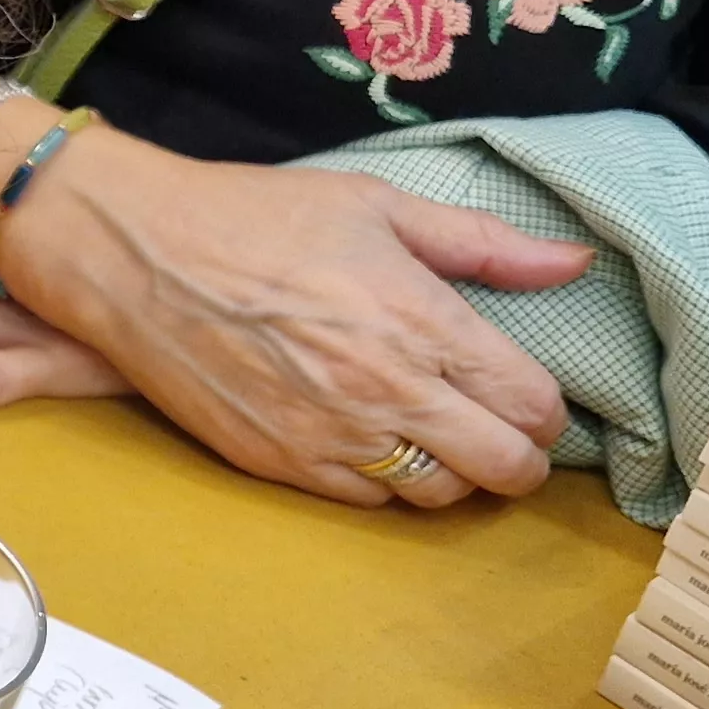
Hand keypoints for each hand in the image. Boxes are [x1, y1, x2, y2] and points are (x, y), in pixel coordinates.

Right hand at [0, 123, 589, 507]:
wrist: (134, 254)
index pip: (532, 404)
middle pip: (502, 467)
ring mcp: (330, 437)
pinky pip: (366, 503)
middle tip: (505, 433)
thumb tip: (573, 261)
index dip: (548, 408)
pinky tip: (371, 441)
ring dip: (452, 473)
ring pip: (436, 496)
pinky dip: (384, 482)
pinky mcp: (278, 464)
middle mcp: (386, 392)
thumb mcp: (376, 205)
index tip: (534, 396)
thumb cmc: (254, 216)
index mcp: (422, 322)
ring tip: (436, 437)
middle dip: (520, 457)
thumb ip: (482, 243)